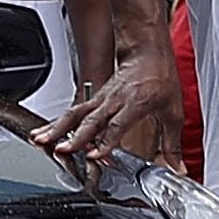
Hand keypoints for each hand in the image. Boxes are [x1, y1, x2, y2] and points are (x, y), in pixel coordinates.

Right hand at [36, 45, 183, 165]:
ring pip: (76, 113)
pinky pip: (73, 111)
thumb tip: (178, 167)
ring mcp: (101, 98)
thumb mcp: (173, 111)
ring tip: (40, 139)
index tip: (94, 155)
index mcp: (135, 104)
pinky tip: (43, 131)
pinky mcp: (93, 97)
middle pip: (91, 120)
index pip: (117, 125)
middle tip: (61, 149)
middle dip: (75, 136)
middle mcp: (115, 101)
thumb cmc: (159, 76)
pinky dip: (57, 122)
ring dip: (57, 128)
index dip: (106, 141)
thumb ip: (173, 144)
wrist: (147, 51)